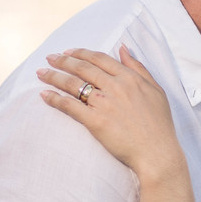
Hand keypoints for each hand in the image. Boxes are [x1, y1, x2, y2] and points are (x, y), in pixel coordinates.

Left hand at [38, 46, 184, 181]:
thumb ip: (138, 68)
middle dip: (63, 61)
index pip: (99, 59)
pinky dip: (54, 99)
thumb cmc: (159, 124)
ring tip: (41, 73)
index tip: (69, 51)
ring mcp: (104, 104)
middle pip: (82, 68)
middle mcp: (115, 87)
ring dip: (54, 76)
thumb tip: (123, 49)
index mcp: (129, 78)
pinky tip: (44, 95)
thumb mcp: (155, 90)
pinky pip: (69, 106)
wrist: (157, 153)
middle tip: (49, 57)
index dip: (81, 53)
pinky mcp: (95, 121)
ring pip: (73, 84)